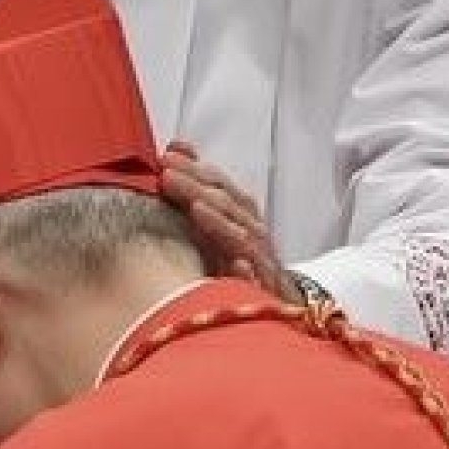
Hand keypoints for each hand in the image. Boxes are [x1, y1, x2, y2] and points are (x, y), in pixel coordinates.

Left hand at [159, 141, 301, 303]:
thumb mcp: (221, 219)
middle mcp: (253, 233)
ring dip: (220, 222)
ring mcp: (260, 262)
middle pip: (227, 205)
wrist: (280, 299)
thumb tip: (178, 148)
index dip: (195, 169)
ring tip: (196, 208)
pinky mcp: (265, 291)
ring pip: (241, 238)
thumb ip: (200, 185)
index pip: (219, 185)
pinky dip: (247, 273)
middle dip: (197, 187)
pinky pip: (257, 283)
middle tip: (169, 175)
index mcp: (241, 215)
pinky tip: (237, 266)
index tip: (167, 158)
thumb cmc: (243, 256)